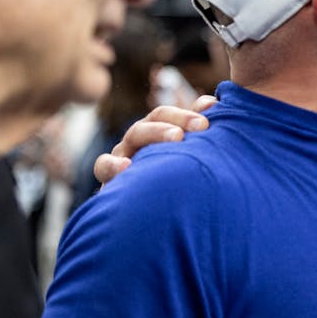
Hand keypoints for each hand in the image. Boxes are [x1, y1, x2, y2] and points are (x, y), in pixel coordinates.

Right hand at [93, 95, 217, 184]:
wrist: (145, 214)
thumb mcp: (185, 157)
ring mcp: (122, 156)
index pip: (169, 115)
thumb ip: (197, 130)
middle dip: (179, 119)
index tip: (209, 117)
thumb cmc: (169, 182)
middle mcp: (139, 140)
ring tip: (178, 137)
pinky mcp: (109, 177)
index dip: (187, 113)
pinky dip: (113, 164)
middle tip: (202, 126)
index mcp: (157, 132)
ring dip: (156, 132)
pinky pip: (104, 166)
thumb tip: (212, 103)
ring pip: (134, 136)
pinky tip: (127, 166)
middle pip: (155, 119)